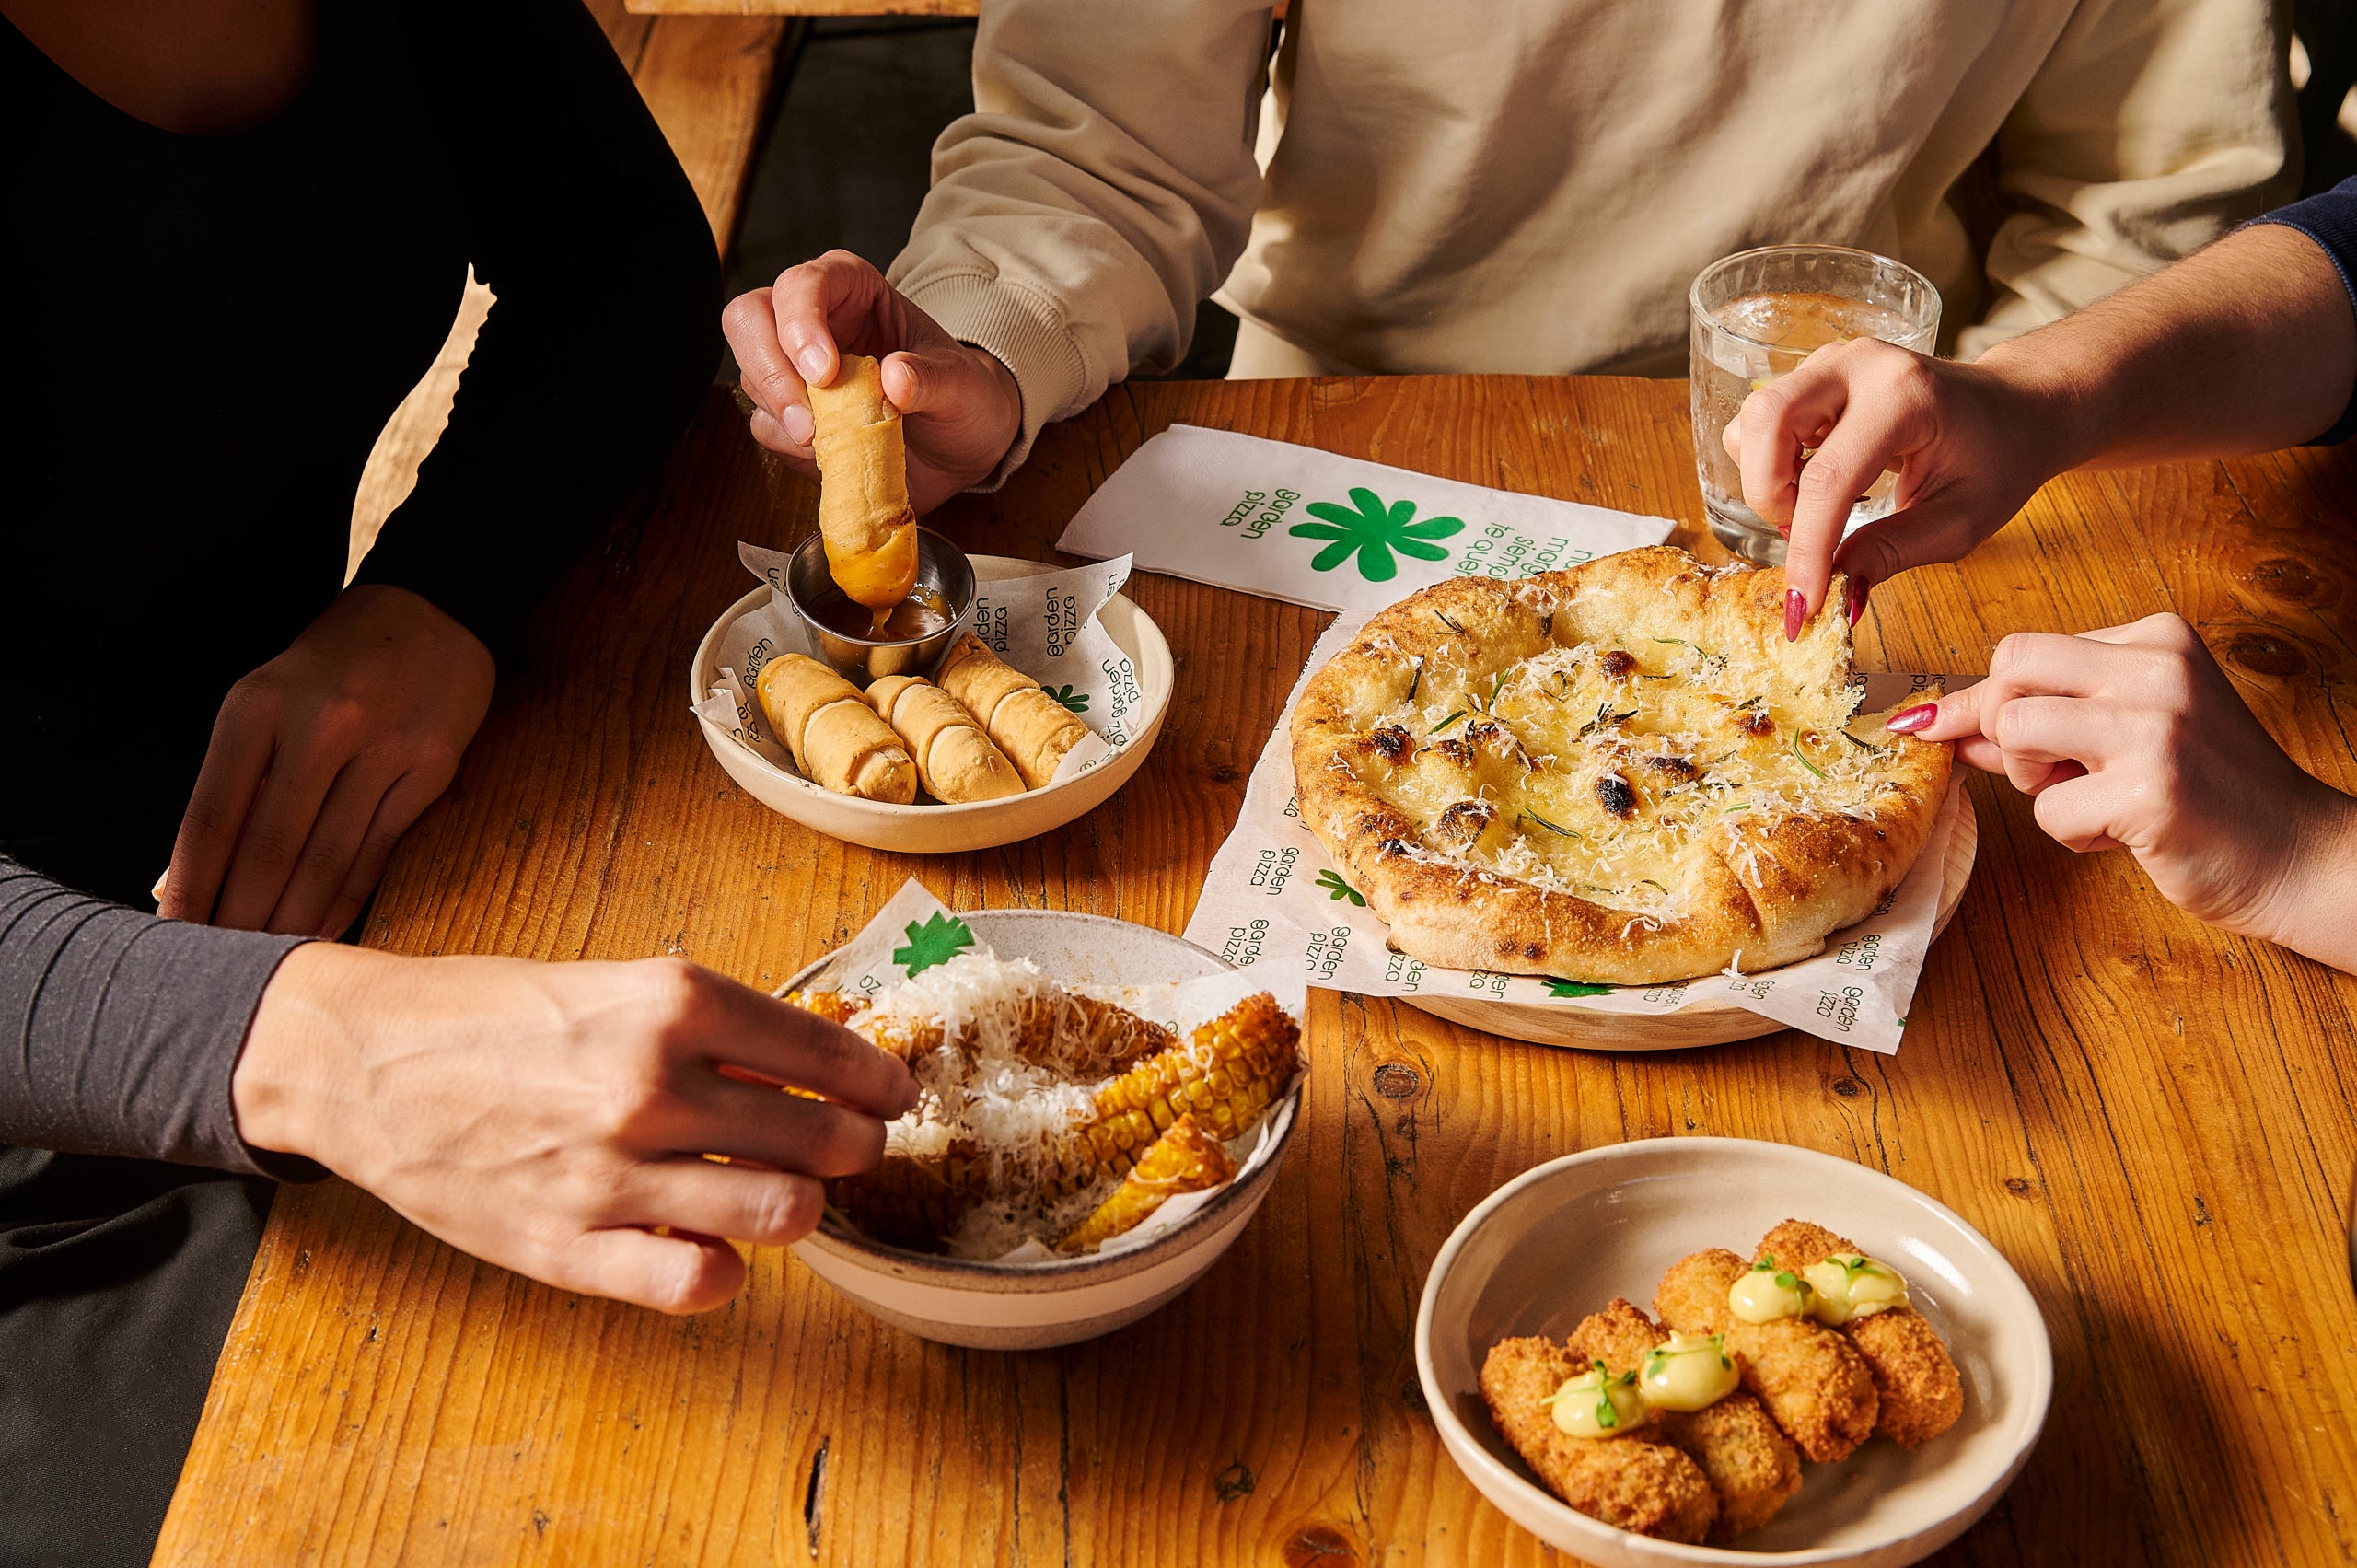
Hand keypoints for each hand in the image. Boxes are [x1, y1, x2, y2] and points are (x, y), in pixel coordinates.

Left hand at [159, 584, 494, 936]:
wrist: (430, 614)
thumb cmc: (332, 668)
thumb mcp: (266, 699)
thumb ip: (238, 779)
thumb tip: (194, 875)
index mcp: (259, 706)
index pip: (213, 817)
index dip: (192, 885)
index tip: (174, 934)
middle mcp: (321, 726)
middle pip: (267, 848)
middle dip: (239, 917)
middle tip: (222, 964)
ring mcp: (381, 749)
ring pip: (325, 859)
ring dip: (291, 919)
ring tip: (269, 958)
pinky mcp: (429, 770)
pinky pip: (376, 852)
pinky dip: (345, 899)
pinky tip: (323, 927)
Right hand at [235, 946, 920, 1312]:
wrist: (368, 1062)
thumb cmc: (502, 1018)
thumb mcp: (622, 986)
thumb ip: (721, 1028)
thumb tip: (829, 1061)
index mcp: (674, 1004)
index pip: (832, 1057)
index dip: (881, 1084)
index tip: (892, 1094)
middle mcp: (654, 1086)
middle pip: (827, 1142)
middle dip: (854, 1149)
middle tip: (846, 1147)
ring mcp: (613, 1173)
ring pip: (782, 1214)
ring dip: (801, 1208)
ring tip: (783, 1193)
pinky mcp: (570, 1247)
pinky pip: (698, 1282)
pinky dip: (725, 1271)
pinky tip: (713, 1246)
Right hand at [723, 249, 1023, 509]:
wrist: (960, 447)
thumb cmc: (962, 398)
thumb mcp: (962, 384)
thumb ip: (932, 377)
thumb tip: (895, 377)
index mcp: (853, 289)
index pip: (803, 283)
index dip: (801, 322)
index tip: (825, 373)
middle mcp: (813, 321)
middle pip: (749, 319)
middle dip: (771, 371)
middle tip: (809, 423)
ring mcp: (794, 369)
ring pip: (752, 377)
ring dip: (786, 417)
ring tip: (841, 442)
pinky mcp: (789, 416)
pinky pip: (766, 427)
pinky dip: (793, 449)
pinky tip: (836, 454)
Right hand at [1723, 338, 2073, 625]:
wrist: (2017, 407)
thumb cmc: (1997, 459)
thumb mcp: (1959, 521)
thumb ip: (1894, 553)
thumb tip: (1836, 594)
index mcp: (1906, 396)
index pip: (1830, 477)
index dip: (1808, 548)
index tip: (1804, 603)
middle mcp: (1860, 365)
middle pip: (1765, 422)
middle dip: (1768, 496)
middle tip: (1803, 534)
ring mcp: (1833, 361)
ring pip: (1754, 419)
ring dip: (1767, 480)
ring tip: (1814, 510)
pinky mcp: (1816, 373)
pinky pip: (1762, 420)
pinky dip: (1770, 463)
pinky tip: (1814, 483)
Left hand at [1886, 614, 2356, 967]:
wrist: (2298, 856)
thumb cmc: (2208, 795)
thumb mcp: (2129, 734)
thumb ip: (2045, 721)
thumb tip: (1941, 722)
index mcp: (2156, 639)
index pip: (2024, 651)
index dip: (1982, 702)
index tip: (1934, 725)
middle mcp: (2157, 670)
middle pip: (2007, 671)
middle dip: (2002, 729)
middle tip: (2053, 771)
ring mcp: (2156, 726)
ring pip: (2015, 731)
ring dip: (2035, 782)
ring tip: (2095, 798)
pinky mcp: (2151, 789)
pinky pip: (2049, 810)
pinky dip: (2073, 834)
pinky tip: (2127, 834)